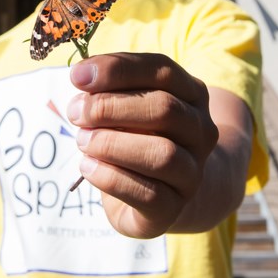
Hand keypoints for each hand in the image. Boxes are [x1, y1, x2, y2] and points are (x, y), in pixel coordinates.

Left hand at [67, 52, 220, 238]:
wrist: (162, 196)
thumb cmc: (138, 139)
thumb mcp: (127, 106)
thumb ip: (110, 88)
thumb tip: (83, 76)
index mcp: (191, 94)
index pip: (162, 71)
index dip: (119, 70)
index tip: (77, 75)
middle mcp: (201, 131)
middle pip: (165, 109)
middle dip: (111, 107)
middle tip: (76, 112)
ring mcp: (193, 171)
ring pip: (162, 154)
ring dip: (112, 144)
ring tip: (82, 141)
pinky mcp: (174, 207)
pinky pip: (149, 194)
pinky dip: (110, 177)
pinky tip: (88, 167)